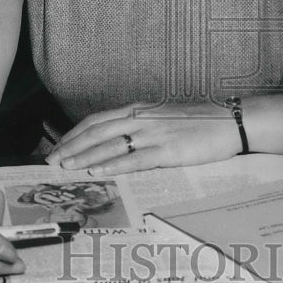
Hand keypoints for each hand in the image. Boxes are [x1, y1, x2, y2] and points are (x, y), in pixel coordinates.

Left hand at [45, 102, 240, 174]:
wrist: (231, 121)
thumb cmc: (200, 122)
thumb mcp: (164, 118)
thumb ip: (141, 126)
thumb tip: (118, 141)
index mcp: (139, 110)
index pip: (97, 121)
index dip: (74, 134)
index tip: (58, 148)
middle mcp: (141, 119)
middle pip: (96, 132)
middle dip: (71, 147)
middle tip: (51, 162)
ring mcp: (154, 134)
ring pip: (110, 145)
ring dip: (84, 157)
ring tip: (65, 168)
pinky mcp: (168, 151)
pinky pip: (134, 159)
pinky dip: (112, 165)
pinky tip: (97, 172)